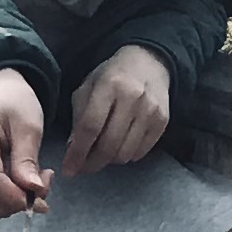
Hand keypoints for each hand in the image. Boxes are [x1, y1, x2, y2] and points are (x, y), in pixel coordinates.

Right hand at [0, 66, 50, 217]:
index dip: (18, 196)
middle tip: (44, 180)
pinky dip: (7, 194)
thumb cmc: (13, 103)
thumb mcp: (29, 127)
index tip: (42, 196)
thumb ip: (28, 160)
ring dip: (16, 197)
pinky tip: (19, 176)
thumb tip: (33, 192)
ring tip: (33, 174)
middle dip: (20, 198)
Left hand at [62, 47, 174, 178]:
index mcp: (109, 86)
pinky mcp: (163, 121)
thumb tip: (73, 149)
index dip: (77, 152)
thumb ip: (79, 115)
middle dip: (92, 163)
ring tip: (101, 154)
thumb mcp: (89, 86)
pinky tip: (119, 147)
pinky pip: (141, 152)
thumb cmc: (113, 76)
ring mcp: (150, 111)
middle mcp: (132, 98)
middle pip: (109, 145)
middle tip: (82, 167)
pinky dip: (126, 156)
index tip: (68, 169)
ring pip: (125, 153)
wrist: (150, 62)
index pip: (90, 127)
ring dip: (109, 161)